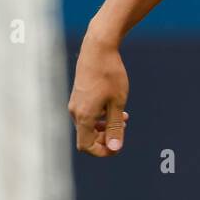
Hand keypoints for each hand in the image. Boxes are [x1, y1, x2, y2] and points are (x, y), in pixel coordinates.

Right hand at [68, 28, 130, 157]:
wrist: (98, 48)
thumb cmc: (110, 75)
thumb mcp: (117, 103)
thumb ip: (115, 127)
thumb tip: (115, 148)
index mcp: (83, 116)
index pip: (86, 146)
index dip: (102, 151)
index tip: (118, 145)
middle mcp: (75, 112)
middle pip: (87, 136)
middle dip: (106, 136)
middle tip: (124, 128)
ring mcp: (75, 102)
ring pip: (88, 124)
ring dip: (105, 125)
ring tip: (123, 117)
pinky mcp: (78, 94)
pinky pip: (87, 113)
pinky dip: (100, 115)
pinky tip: (114, 105)